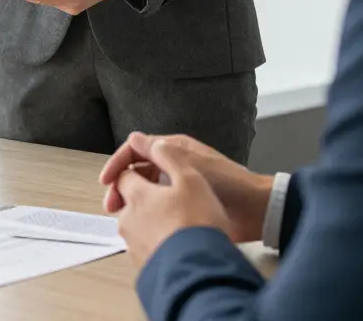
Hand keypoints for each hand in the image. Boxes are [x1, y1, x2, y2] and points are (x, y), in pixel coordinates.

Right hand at [102, 132, 272, 242]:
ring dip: (132, 200)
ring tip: (125, 217)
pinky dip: (146, 211)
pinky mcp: (185, 203)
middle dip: (121, 186)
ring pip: (146, 189)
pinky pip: (158, 205)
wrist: (255, 210)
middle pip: (138, 170)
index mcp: (174, 149)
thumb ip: (161, 151)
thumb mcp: (191, 164)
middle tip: (112, 206)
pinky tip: (142, 223)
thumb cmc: (227, 184)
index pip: (136, 150)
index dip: (118, 164)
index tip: (106, 182)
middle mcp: (173, 164)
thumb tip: (134, 138)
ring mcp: (178, 184)